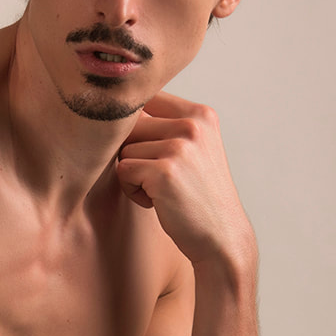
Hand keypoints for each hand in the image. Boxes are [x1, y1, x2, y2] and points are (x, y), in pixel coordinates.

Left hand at [115, 90, 256, 267]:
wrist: (221, 237)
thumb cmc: (198, 195)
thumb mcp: (194, 149)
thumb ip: (166, 125)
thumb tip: (114, 108)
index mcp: (200, 114)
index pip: (146, 97)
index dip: (137, 125)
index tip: (149, 149)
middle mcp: (192, 125)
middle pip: (130, 124)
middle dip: (134, 152)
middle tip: (157, 177)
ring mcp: (179, 148)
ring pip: (124, 149)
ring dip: (134, 175)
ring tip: (161, 191)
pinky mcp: (164, 172)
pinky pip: (123, 171)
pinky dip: (133, 191)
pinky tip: (158, 202)